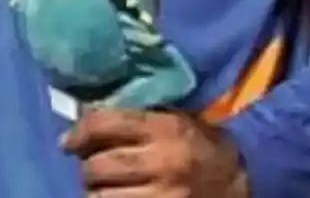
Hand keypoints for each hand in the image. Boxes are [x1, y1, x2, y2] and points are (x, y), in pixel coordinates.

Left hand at [62, 108, 249, 197]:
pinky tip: (116, 197)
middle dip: (88, 167)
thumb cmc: (198, 143)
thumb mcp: (172, 119)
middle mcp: (162, 163)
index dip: (78, 133)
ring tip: (105, 186)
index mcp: (164, 129)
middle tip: (92, 167)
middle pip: (96, 167)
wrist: (240, 180)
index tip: (68, 142)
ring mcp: (163, 197)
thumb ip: (132, 119)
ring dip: (96, 192)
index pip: (103, 124)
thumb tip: (80, 123)